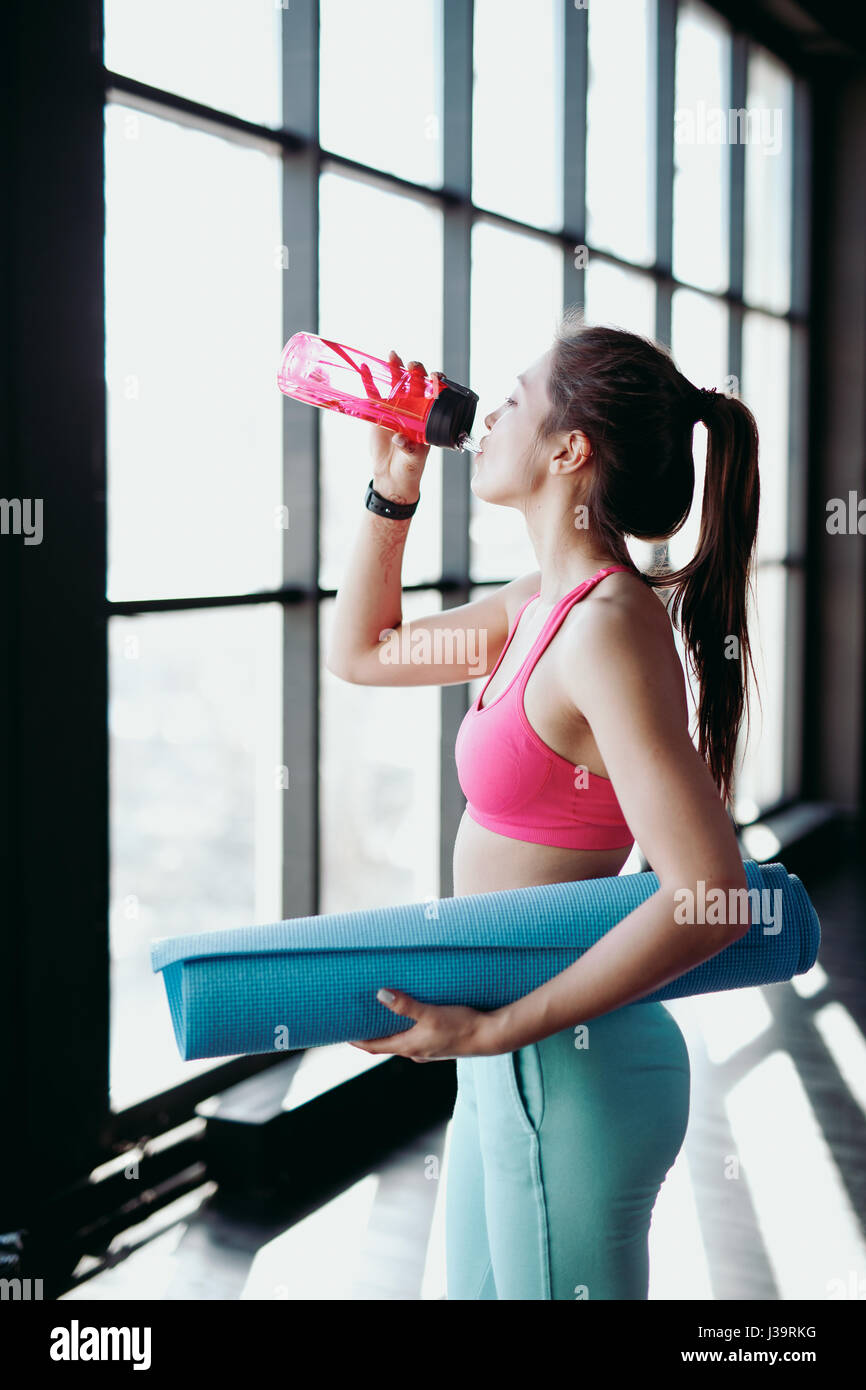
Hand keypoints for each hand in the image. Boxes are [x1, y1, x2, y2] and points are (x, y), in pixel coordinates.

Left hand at [348, 988, 497, 1060]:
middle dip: (372, 1033)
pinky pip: (417, 1035)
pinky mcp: (441, 1042)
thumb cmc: (461, 1025)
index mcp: (409, 1046)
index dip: (357, 1040)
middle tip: (359, 1019)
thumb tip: (380, 994)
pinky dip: (408, 1027)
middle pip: (387, 1043)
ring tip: (382, 1013)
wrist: (491, 1036)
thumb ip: (406, 1005)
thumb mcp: (431, 1013)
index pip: (374, 1047)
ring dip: (391, 1029)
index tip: (342, 1033)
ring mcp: (429, 1048)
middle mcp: (417, 1051)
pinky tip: (414, 1016)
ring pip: (403, 1039)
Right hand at [365, 350, 441, 503]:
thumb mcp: (413, 459)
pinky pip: (373, 394)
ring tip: (393, 355)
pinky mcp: (378, 413)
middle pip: (416, 383)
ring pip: (396, 384)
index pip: (435, 394)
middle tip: (413, 366)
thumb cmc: (409, 467)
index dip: (437, 383)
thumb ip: (409, 448)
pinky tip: (365, 368)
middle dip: (416, 371)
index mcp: (428, 417)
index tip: (437, 377)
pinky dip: (369, 380)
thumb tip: (400, 438)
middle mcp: (414, 408)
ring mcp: (395, 408)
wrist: (391, 476)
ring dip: (395, 368)